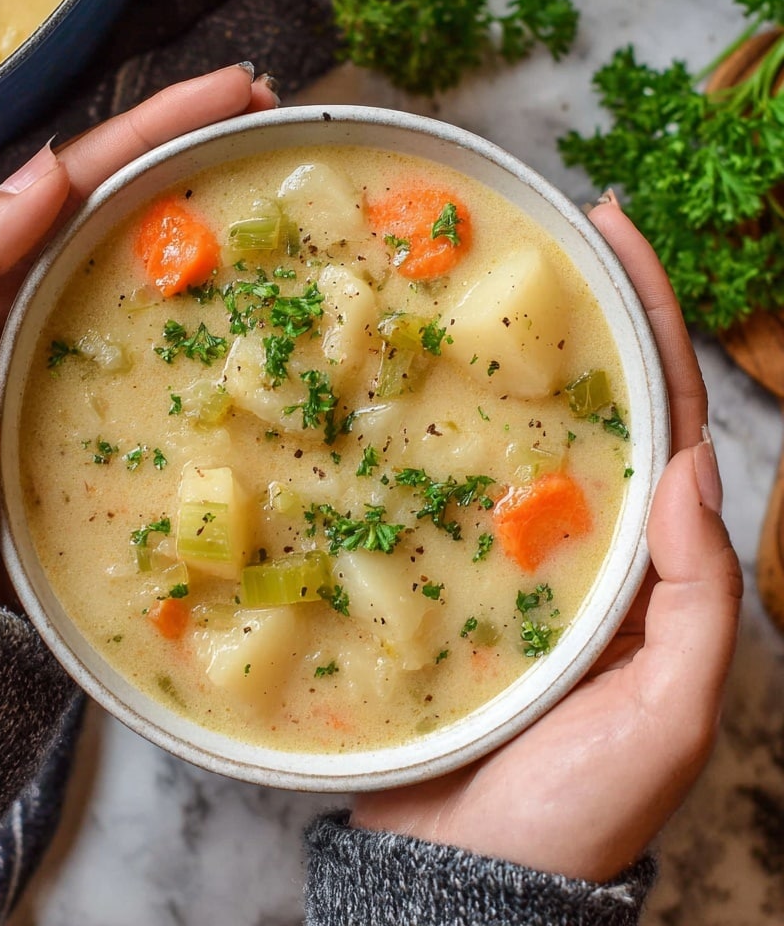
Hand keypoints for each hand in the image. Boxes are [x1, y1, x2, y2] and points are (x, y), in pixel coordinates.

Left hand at [0, 65, 277, 589]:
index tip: (234, 89)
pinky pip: (168, 343)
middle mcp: (38, 302)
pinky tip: (250, 300)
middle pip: (126, 203)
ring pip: (150, 265)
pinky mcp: (112, 415)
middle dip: (193, 148)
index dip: (159, 123)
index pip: (85, 175)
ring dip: (205, 214)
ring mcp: (79, 357)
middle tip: (266, 115)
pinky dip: (209, 307)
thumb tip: (43, 171)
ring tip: (268, 181)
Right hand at [351, 193, 742, 883]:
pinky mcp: (438, 572)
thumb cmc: (580, 805)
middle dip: (581, 310)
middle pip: (591, 400)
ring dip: (495, 358)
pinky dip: (422, 432)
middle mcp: (584, 538)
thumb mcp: (670, 712)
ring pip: (509, 431)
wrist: (469, 872)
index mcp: (649, 559)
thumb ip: (700, 601)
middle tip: (545, 226)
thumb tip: (696, 468)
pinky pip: (433, 485)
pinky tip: (387, 391)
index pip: (670, 416)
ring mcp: (506, 549)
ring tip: (459, 283)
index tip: (620, 236)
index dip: (654, 322)